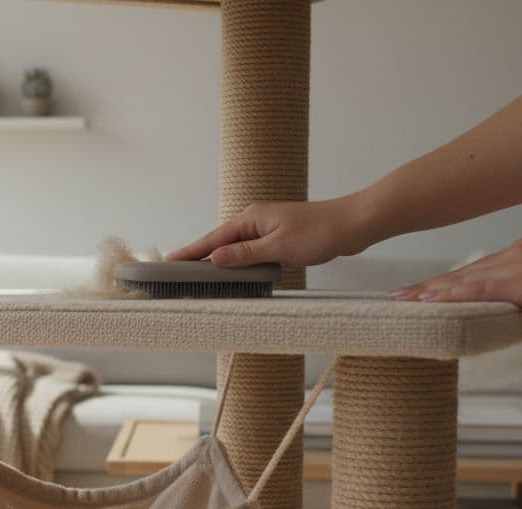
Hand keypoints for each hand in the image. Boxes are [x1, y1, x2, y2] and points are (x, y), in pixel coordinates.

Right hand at [166, 196, 376, 267]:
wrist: (352, 224)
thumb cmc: (320, 232)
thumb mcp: (278, 247)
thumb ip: (245, 255)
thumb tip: (215, 259)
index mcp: (250, 218)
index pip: (212, 239)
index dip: (190, 252)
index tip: (169, 261)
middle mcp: (255, 220)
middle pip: (220, 242)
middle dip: (200, 257)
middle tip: (178, 274)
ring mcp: (267, 228)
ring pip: (236, 248)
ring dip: (221, 262)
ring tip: (200, 277)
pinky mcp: (279, 237)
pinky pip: (251, 251)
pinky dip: (240, 262)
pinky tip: (236, 273)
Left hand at [390, 237, 521, 319]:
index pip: (476, 271)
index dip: (448, 282)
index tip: (423, 291)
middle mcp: (514, 253)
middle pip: (462, 274)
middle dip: (428, 286)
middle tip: (397, 296)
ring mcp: (517, 264)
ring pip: (462, 279)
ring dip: (428, 291)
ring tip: (400, 301)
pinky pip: (477, 289)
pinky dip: (449, 295)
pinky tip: (428, 301)